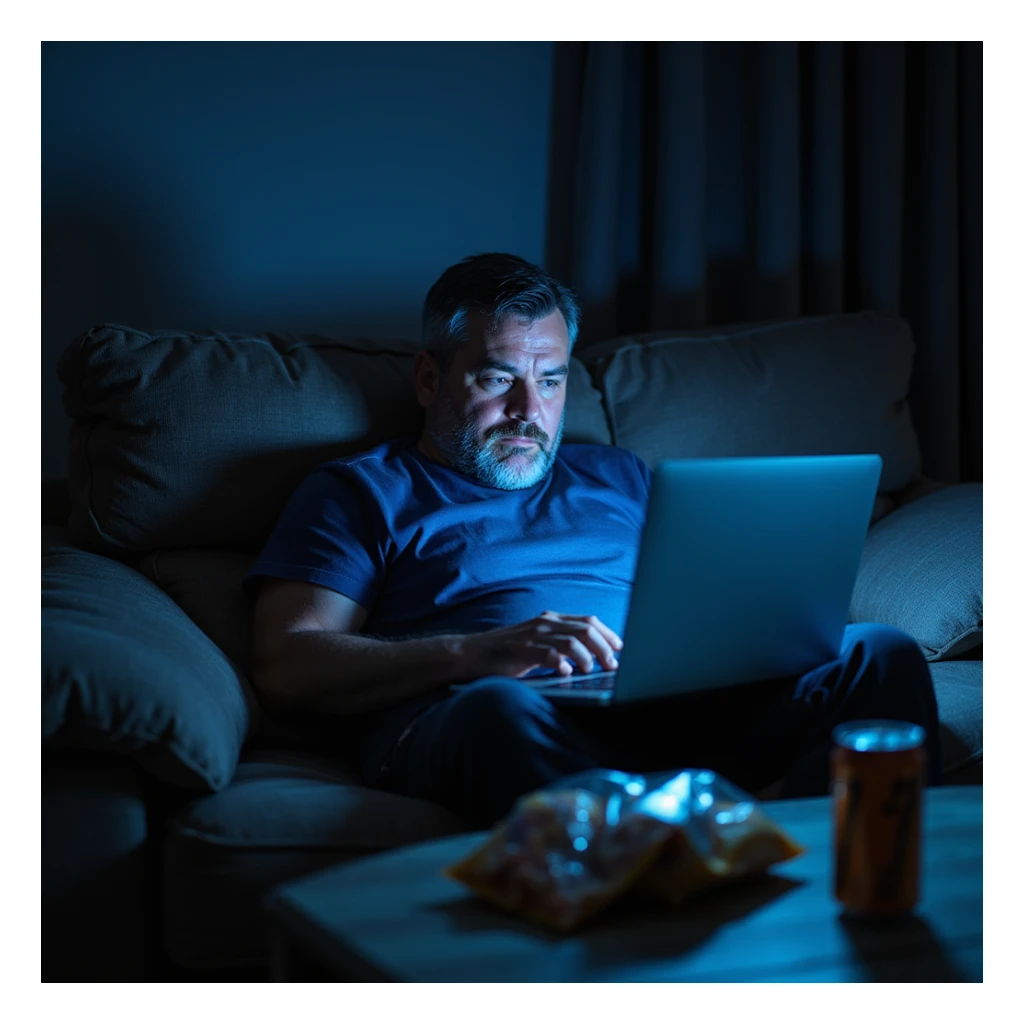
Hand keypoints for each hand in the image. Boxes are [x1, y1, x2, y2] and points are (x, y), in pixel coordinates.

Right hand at [460, 611, 623, 679]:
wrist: (472, 653)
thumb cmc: (508, 652)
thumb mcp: (538, 641)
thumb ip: (561, 644)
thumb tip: (593, 657)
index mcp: (551, 619)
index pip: (589, 620)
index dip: (608, 634)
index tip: (620, 648)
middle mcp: (545, 623)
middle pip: (585, 629)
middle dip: (604, 647)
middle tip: (612, 665)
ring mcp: (533, 635)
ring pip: (572, 640)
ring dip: (587, 657)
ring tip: (591, 670)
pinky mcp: (522, 650)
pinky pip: (548, 654)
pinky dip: (561, 663)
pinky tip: (566, 672)